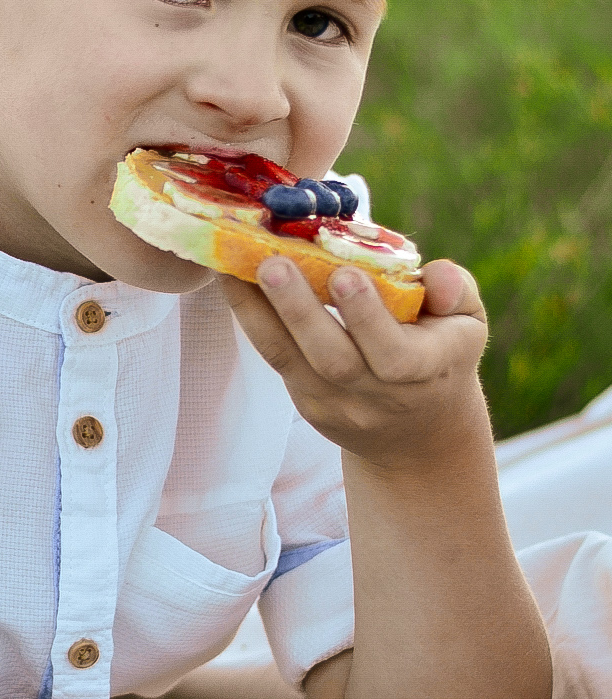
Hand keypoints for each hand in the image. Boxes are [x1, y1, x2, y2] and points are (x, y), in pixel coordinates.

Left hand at [219, 256, 488, 468]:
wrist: (417, 435)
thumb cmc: (442, 356)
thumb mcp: (466, 324)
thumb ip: (457, 291)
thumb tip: (436, 274)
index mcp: (425, 371)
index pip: (394, 354)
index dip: (368, 318)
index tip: (345, 275)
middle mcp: (376, 395)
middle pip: (333, 360)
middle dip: (300, 311)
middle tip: (272, 264)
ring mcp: (334, 403)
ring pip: (290, 360)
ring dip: (259, 311)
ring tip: (236, 264)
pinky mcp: (304, 400)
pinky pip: (274, 358)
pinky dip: (250, 317)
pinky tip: (232, 278)